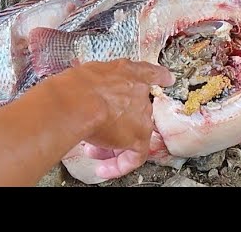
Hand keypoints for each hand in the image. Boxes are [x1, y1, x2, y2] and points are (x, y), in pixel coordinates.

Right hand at [53, 59, 174, 179]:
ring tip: (92, 151)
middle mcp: (139, 91)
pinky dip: (119, 164)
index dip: (158, 77)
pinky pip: (134, 155)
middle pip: (135, 111)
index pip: (149, 73)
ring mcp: (141, 114)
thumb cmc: (74, 87)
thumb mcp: (85, 74)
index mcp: (127, 72)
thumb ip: (95, 83)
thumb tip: (85, 92)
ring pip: (132, 134)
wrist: (77, 101)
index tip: (166, 78)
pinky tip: (105, 168)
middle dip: (114, 124)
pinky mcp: (139, 136)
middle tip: (97, 132)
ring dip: (111, 145)